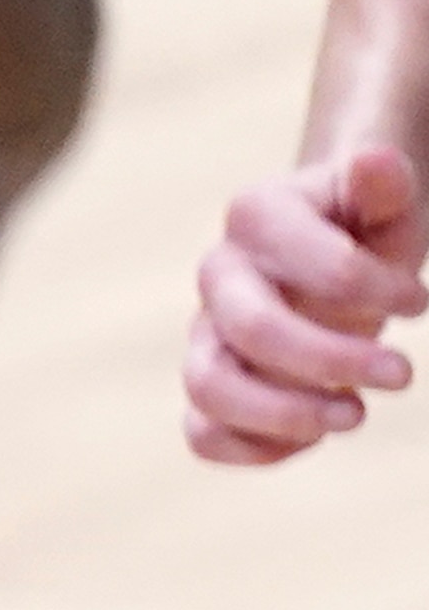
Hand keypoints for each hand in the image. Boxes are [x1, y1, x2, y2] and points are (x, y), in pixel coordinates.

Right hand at [186, 145, 424, 462]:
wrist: (329, 259)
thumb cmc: (363, 230)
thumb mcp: (384, 202)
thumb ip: (382, 183)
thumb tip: (374, 162)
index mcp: (256, 216)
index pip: (307, 262)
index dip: (371, 288)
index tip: (420, 302)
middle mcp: (217, 275)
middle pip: (251, 330)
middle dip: (333, 359)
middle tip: (404, 375)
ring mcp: (205, 335)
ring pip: (209, 388)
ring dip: (286, 414)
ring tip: (354, 416)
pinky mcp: (210, 387)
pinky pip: (203, 433)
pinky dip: (253, 448)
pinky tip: (315, 436)